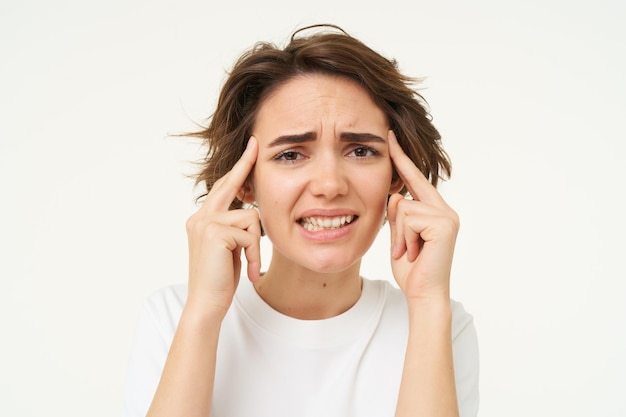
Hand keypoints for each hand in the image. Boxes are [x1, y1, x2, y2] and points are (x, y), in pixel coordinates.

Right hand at [184, 137, 260, 316]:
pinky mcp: (215, 232)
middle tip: (256, 145)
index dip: (237, 170)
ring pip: (251, 218)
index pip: (222, 190)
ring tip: (250, 267)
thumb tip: (249, 213)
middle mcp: (200, 217)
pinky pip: (251, 235)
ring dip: (256, 246)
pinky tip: (249, 272)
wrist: (206, 305)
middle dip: (245, 165)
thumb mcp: (229, 250)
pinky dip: (255, 255)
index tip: (250, 150)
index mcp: (202, 220)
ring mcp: (205, 223)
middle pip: (229, 185)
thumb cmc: (220, 281)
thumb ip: (233, 229)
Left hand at [386, 131, 458, 301]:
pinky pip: (408, 218)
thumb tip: (396, 195)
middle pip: (403, 196)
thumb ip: (397, 214)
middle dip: (397, 227)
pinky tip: (416, 253)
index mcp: (434, 210)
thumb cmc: (411, 269)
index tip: (389, 136)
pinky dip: (405, 239)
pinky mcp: (443, 223)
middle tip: (407, 252)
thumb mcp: (399, 236)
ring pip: (402, 208)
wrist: (423, 293)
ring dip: (399, 236)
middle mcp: (444, 209)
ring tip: (411, 253)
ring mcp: (446, 215)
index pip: (413, 179)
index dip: (401, 158)